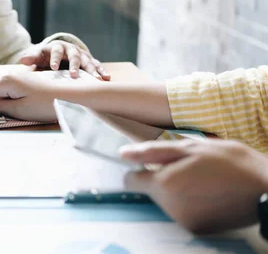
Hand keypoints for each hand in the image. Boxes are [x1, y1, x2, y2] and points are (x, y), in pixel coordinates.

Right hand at [0, 73, 60, 120]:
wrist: (73, 97)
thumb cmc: (47, 105)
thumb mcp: (19, 110)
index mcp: (5, 82)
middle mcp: (9, 77)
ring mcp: (16, 80)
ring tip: (5, 114)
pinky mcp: (24, 84)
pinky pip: (7, 95)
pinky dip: (3, 103)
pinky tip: (10, 110)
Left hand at [19, 41, 109, 80]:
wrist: (59, 52)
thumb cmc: (47, 57)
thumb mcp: (39, 56)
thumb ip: (32, 58)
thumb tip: (22, 60)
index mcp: (57, 48)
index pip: (56, 52)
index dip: (55, 59)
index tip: (53, 68)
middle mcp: (71, 50)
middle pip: (74, 56)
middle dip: (75, 66)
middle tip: (74, 75)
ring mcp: (81, 55)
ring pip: (88, 61)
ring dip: (92, 70)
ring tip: (97, 78)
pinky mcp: (89, 60)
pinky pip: (96, 65)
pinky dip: (101, 71)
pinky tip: (106, 78)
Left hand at [120, 139, 267, 233]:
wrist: (267, 191)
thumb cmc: (232, 163)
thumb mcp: (192, 147)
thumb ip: (153, 152)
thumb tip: (122, 154)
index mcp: (164, 184)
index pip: (130, 181)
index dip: (140, 169)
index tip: (155, 163)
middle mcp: (169, 207)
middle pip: (150, 190)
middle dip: (163, 178)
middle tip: (191, 168)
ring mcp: (182, 221)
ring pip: (166, 201)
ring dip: (178, 190)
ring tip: (203, 179)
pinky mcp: (196, 229)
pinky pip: (182, 212)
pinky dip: (190, 203)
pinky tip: (209, 193)